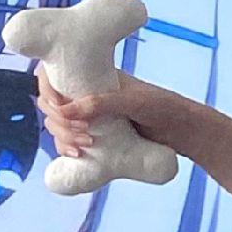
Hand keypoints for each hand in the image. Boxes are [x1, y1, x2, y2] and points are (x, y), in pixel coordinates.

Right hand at [34, 68, 188, 167]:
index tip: (56, 106)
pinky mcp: (96, 136)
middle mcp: (88, 95)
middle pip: (55, 105)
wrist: (183, 132)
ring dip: (63, 136)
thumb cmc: (162, 107)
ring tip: (82, 147)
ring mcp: (91, 116)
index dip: (48, 90)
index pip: (56, 76)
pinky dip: (67, 148)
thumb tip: (66, 111)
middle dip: (59, 121)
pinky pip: (70, 141)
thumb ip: (100, 103)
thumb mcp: (132, 101)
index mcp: (94, 76)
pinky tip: (75, 155)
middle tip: (80, 134)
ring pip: (60, 125)